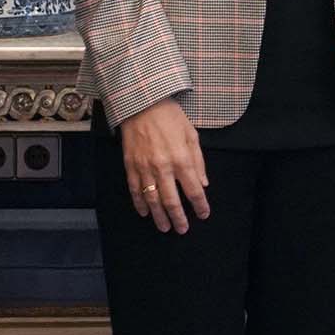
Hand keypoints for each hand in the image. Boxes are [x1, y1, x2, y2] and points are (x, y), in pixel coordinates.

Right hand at [120, 98, 212, 232]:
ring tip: (164, 228)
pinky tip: (144, 213)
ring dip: (159, 216)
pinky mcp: (130, 165)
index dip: (200, 205)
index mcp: (182, 159)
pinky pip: (135, 190)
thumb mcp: (192, 135)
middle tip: (182, 230)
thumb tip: (203, 184)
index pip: (194, 190)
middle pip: (172, 201)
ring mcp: (145, 168)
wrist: (142, 104)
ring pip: (152, 199)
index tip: (203, 214)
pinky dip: (139, 203)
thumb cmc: (171, 118)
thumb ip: (198, 161)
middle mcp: (163, 167)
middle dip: (178, 218)